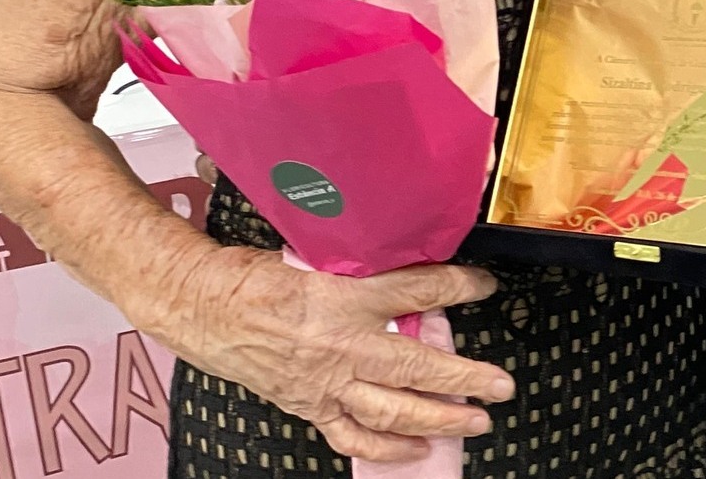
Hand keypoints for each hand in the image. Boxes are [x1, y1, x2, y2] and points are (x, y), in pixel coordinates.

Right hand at [141, 246, 511, 462]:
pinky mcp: (309, 405)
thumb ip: (368, 264)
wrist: (205, 307)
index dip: (458, 286)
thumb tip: (414, 262)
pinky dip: (388, 448)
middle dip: (465, 378)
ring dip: (440, 419)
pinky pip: (354, 435)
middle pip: (417, 364)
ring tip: (476, 421)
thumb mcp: (320, 254)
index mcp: (344, 296)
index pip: (417, 289)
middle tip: (501, 385)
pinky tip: (418, 450)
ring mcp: (325, 382)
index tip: (485, 284)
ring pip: (393, 410)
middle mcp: (340, 344)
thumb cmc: (258, 276)